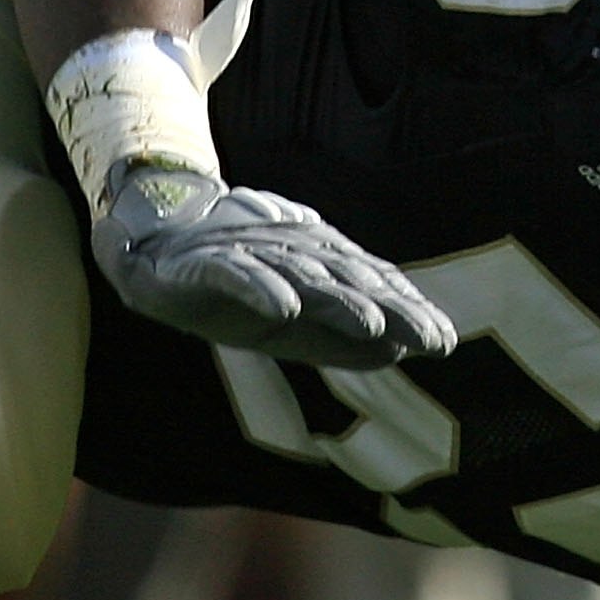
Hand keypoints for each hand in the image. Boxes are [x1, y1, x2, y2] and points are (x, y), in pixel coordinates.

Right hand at [90, 163, 456, 370]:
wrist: (155, 247)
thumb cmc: (237, 285)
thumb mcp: (292, 325)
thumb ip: (340, 339)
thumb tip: (397, 352)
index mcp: (321, 268)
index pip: (374, 287)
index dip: (409, 312)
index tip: (443, 342)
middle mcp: (296, 256)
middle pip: (352, 283)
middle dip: (394, 311)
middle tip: (431, 339)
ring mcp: (256, 255)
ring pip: (306, 278)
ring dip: (340, 300)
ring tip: (373, 323)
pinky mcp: (211, 262)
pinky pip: (239, 275)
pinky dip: (261, 288)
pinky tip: (284, 310)